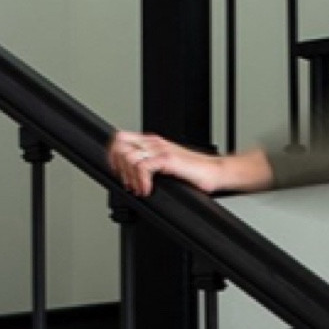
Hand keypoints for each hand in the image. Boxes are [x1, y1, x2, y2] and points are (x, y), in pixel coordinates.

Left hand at [107, 132, 273, 198]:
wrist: (216, 173)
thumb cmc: (195, 174)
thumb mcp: (166, 168)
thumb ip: (150, 168)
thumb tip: (133, 179)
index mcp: (152, 142)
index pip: (120, 138)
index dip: (112, 154)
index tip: (116, 171)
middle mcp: (154, 143)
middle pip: (119, 143)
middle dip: (117, 164)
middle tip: (126, 180)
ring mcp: (161, 150)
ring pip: (129, 156)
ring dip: (129, 176)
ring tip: (137, 187)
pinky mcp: (169, 160)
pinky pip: (144, 167)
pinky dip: (141, 180)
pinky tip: (147, 189)